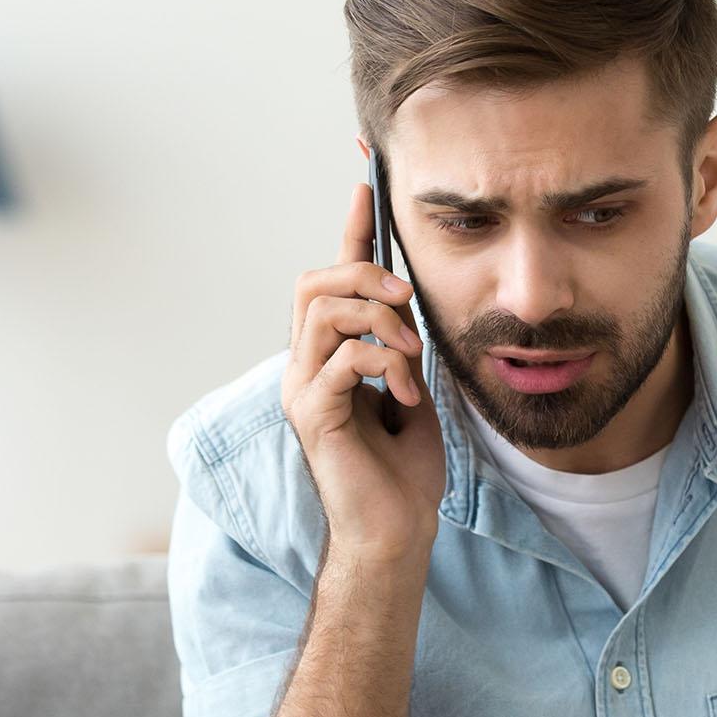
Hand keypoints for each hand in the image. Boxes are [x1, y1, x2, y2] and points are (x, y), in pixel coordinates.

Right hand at [279, 176, 445, 564]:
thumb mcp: (413, 387)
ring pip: (324, 311)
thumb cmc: (405, 468)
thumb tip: (406, 297)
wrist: (398, 529)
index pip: (332, 280)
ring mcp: (302, 389)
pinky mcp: (312, 415)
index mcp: (329, 355)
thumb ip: (402, 342)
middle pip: (315, 282)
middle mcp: (305, 366)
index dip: (351, 232)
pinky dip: (384, 364)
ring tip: (412, 359)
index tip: (367, 187)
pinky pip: (342, 358)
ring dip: (380, 322)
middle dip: (365, 276)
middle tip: (408, 301)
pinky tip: (404, 394)